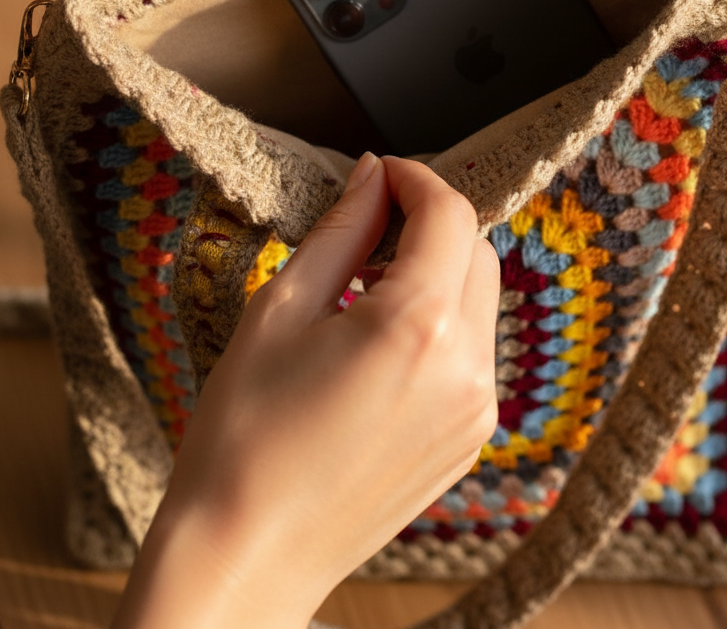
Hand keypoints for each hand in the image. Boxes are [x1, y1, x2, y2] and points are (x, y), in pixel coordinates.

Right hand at [112, 155, 499, 628]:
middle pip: (476, 251)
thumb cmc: (245, 435)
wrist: (248, 553)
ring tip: (367, 285)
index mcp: (418, 326)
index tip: (382, 174)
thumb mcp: (282, 309)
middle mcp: (466, 368)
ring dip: (437, 272)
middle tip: (372, 223)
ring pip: (480, 300)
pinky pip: (475, 353)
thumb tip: (372, 175)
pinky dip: (442, 324)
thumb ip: (341, 230)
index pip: (448, 215)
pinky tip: (382, 339)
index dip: (416, 178)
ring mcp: (476, 410)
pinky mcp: (470, 440)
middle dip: (431, 223)